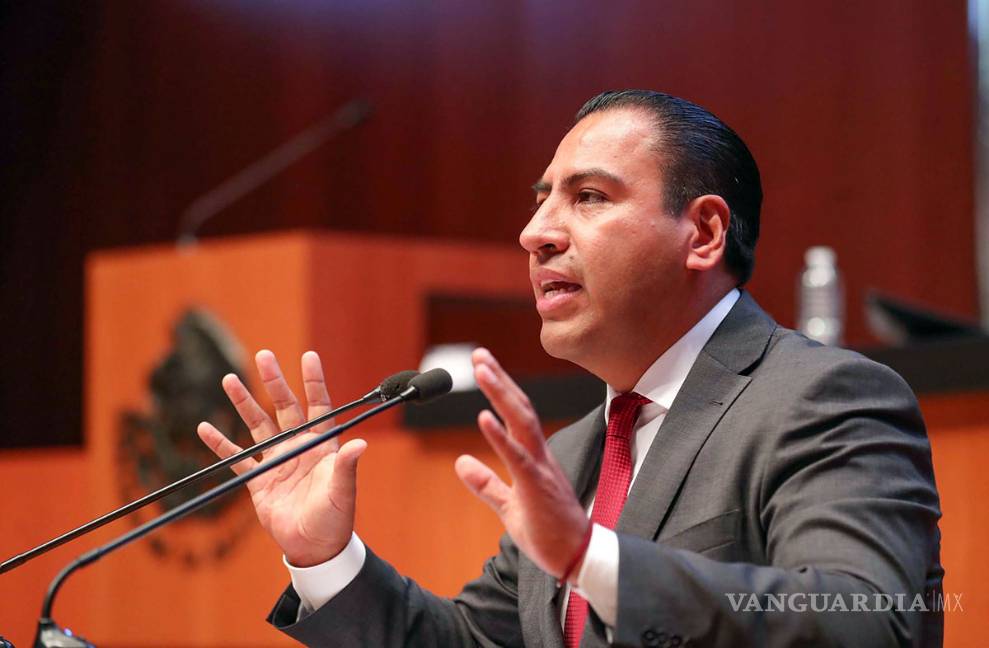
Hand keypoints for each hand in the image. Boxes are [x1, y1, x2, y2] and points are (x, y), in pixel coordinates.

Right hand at [197, 349, 366, 566]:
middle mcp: (298, 446)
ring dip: (244, 402)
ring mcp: (277, 460)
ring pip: (258, 424)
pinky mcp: (258, 479)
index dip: (314, 381)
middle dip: (274, 381)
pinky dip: (220, 443)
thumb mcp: (343, 491)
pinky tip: (205, 427)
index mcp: (321, 444)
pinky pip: (236, 457)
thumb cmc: (335, 518)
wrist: (314, 546)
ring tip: (230, 379)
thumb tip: (361, 444)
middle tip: (264, 355)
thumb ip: (346, 466)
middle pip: (284, 407)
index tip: (309, 356)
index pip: (318, 405)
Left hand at [455, 347, 590, 581]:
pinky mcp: (537, 487)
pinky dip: (500, 436)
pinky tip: (483, 416)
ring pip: (521, 422)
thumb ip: (486, 483)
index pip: (516, 415)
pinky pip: (518, 457)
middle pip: (519, 408)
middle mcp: (540, 455)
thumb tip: (461, 462)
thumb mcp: (509, 506)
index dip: (499, 389)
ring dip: (500, 393)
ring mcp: (541, 469)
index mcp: (534, 458)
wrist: (577, 559)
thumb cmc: (549, 534)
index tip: (482, 365)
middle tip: (479, 353)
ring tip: (482, 369)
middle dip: (499, 379)